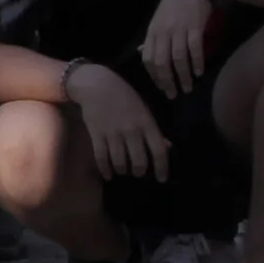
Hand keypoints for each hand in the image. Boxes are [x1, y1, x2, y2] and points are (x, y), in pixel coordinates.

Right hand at [69, 62, 169, 183]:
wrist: (96, 84)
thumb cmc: (124, 95)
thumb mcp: (144, 109)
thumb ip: (154, 130)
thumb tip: (167, 147)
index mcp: (146, 123)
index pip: (158, 150)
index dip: (162, 167)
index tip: (162, 179)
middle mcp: (131, 130)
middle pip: (139, 160)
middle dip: (139, 171)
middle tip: (138, 173)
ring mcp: (113, 133)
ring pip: (120, 161)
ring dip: (122, 170)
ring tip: (123, 171)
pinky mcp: (96, 134)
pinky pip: (101, 157)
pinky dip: (105, 169)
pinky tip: (108, 175)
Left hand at [139, 0, 220, 93]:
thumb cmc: (175, 2)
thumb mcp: (159, 19)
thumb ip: (154, 37)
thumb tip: (145, 53)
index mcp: (153, 31)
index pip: (148, 58)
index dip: (153, 75)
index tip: (161, 86)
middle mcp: (163, 32)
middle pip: (161, 62)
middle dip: (166, 81)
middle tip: (173, 94)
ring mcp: (179, 30)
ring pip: (178, 59)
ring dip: (183, 76)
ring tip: (188, 88)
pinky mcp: (194, 27)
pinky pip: (194, 49)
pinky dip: (196, 62)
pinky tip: (199, 72)